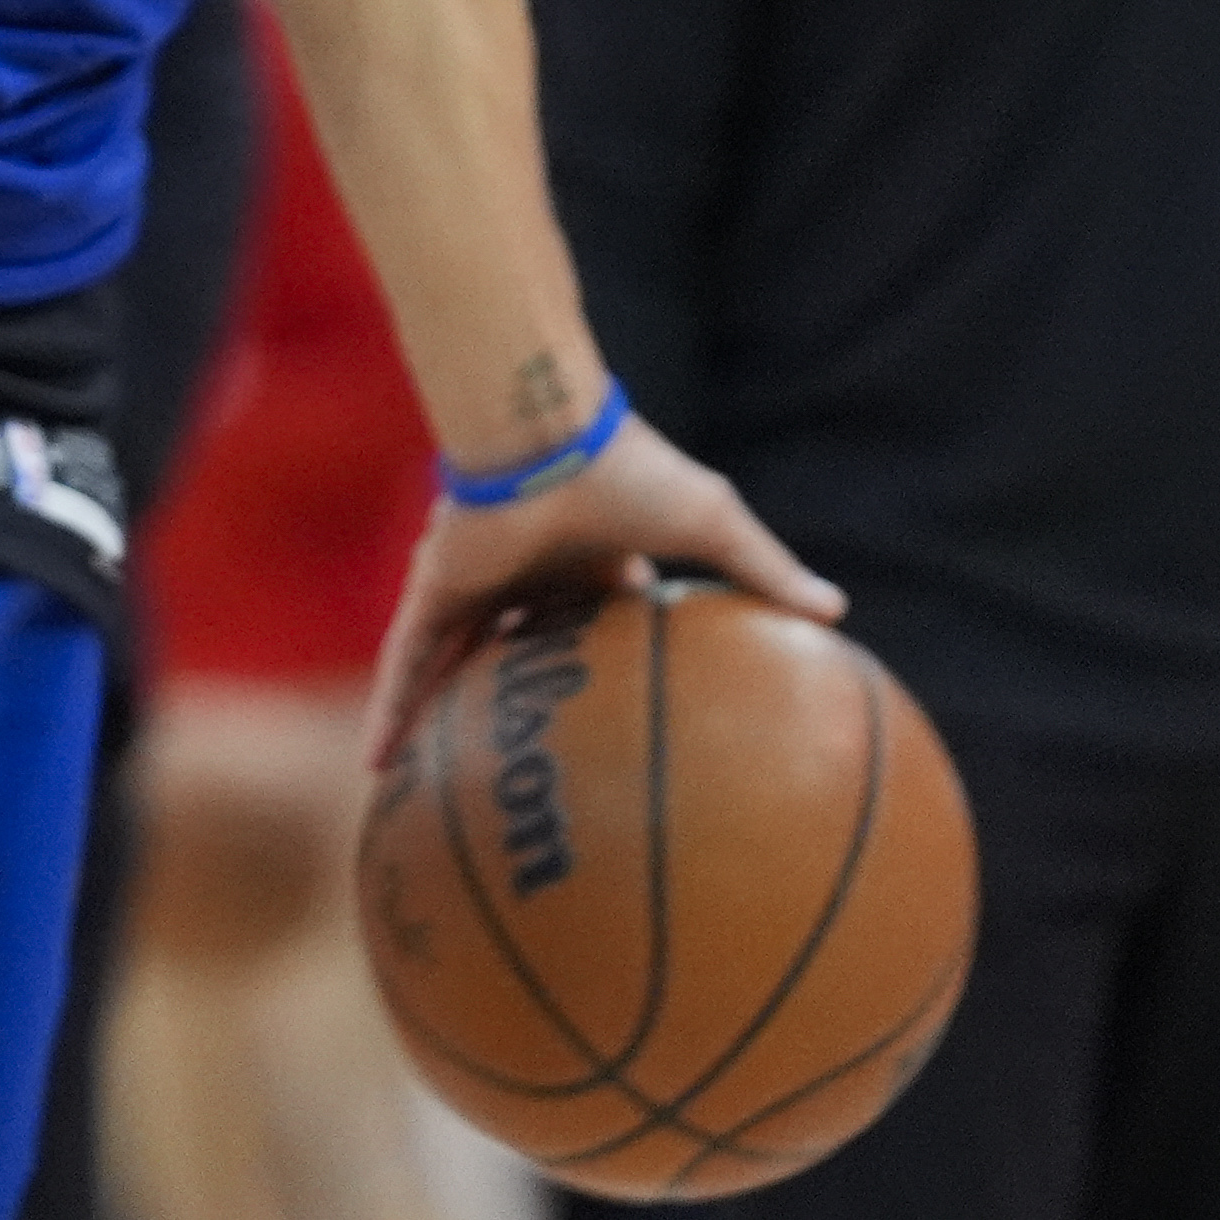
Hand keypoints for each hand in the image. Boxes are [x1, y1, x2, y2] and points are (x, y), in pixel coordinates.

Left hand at [364, 410, 845, 769]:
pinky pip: (409, 659)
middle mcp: (529, 576)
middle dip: (521, 700)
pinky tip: (380, 766)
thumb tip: (840, 613)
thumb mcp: (712, 529)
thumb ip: (766, 571)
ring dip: (440, 718)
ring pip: (453, 664)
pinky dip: (395, 708)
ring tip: (430, 786)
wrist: (547, 433)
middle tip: (521, 768)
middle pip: (519, 651)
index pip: (597, 621)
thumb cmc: (632, 471)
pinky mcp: (438, 589)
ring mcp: (479, 586)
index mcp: (590, 561)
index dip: (604, 665)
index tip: (619, 713)